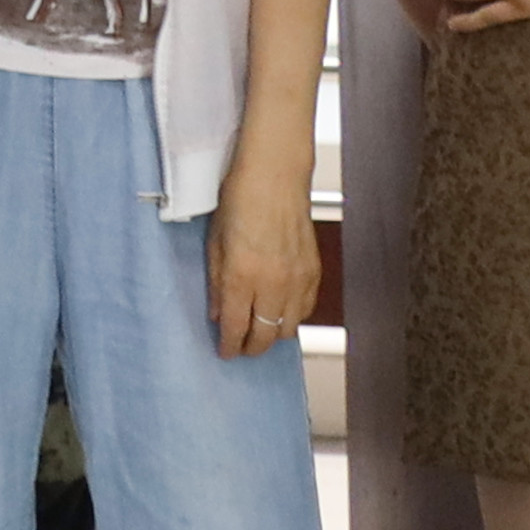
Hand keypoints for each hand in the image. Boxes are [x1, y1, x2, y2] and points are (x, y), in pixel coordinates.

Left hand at [207, 186, 320, 361]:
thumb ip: (216, 283)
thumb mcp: (215, 243)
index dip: (230, 345)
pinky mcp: (315, 272)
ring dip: (274, 335)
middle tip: (242, 348)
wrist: (275, 177)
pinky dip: (293, 317)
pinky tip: (281, 313)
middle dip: (252, 347)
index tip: (225, 352)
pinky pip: (306, 309)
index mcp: (243, 275)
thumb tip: (217, 314)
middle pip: (266, 335)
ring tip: (260, 332)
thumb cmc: (240, 200)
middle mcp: (273, 283)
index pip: (236, 326)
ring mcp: (298, 279)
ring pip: (290, 328)